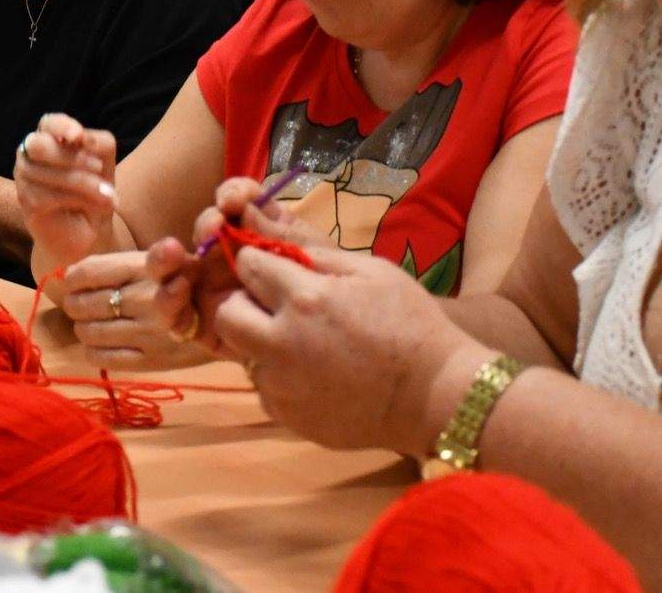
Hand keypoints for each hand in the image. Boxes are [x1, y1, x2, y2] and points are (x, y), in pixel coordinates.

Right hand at [15, 112, 118, 267]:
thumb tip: (83, 138)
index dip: (62, 127)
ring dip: (85, 184)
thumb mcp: (105, 161)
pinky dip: (79, 200)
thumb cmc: (94, 189)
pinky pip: (50, 196)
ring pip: (50, 173)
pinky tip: (97, 205)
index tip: (78, 136)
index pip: (49, 123)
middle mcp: (29, 154)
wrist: (89, 230)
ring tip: (108, 195)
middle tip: (99, 167)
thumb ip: (98, 143)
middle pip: (40, 145)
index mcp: (48, 137)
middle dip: (73, 157)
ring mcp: (23, 179)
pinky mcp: (26, 202)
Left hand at [52, 249, 209, 369]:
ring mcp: (148, 333)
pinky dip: (93, 348)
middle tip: (80, 304)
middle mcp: (146, 299)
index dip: (73, 278)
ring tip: (91, 322)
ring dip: (83, 326)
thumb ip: (119, 264)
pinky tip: (101, 342)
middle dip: (75, 304)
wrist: (228, 317)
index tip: (74, 281)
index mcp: (146, 267)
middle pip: (83, 304)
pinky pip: (102, 357)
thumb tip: (69, 272)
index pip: (88, 273)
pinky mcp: (150, 361)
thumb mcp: (163, 258)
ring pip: (88, 331)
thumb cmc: (190, 281)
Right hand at [183, 177, 330, 347]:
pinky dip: (168, 299)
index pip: (238, 202)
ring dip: (165, 258)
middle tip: (213, 228)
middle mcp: (228, 255)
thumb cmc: (327, 301)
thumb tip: (247, 210)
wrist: (335, 352)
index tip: (232, 201)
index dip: (232, 194)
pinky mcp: (199, 324)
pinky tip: (177, 290)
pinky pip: (174, 313)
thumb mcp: (312, 262)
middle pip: (204, 231)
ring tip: (171, 253)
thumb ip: (282, 235)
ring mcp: (209, 289)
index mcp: (258, 233)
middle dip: (205, 224)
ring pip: (175, 269)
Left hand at [209, 212, 486, 453]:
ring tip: (306, 344)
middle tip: (274, 306)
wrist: (434, 397)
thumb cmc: (410, 324)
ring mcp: (281, 386)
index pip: (248, 265)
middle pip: (227, 313)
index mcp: (305, 299)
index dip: (258, 262)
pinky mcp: (286, 416)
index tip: (272, 267)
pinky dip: (281, 377)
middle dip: (243, 302)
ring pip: (244, 353)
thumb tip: (274, 245)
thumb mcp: (372, 271)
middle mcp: (282, 343)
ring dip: (263, 342)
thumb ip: (316, 256)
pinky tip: (317, 374)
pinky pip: (265, 388)